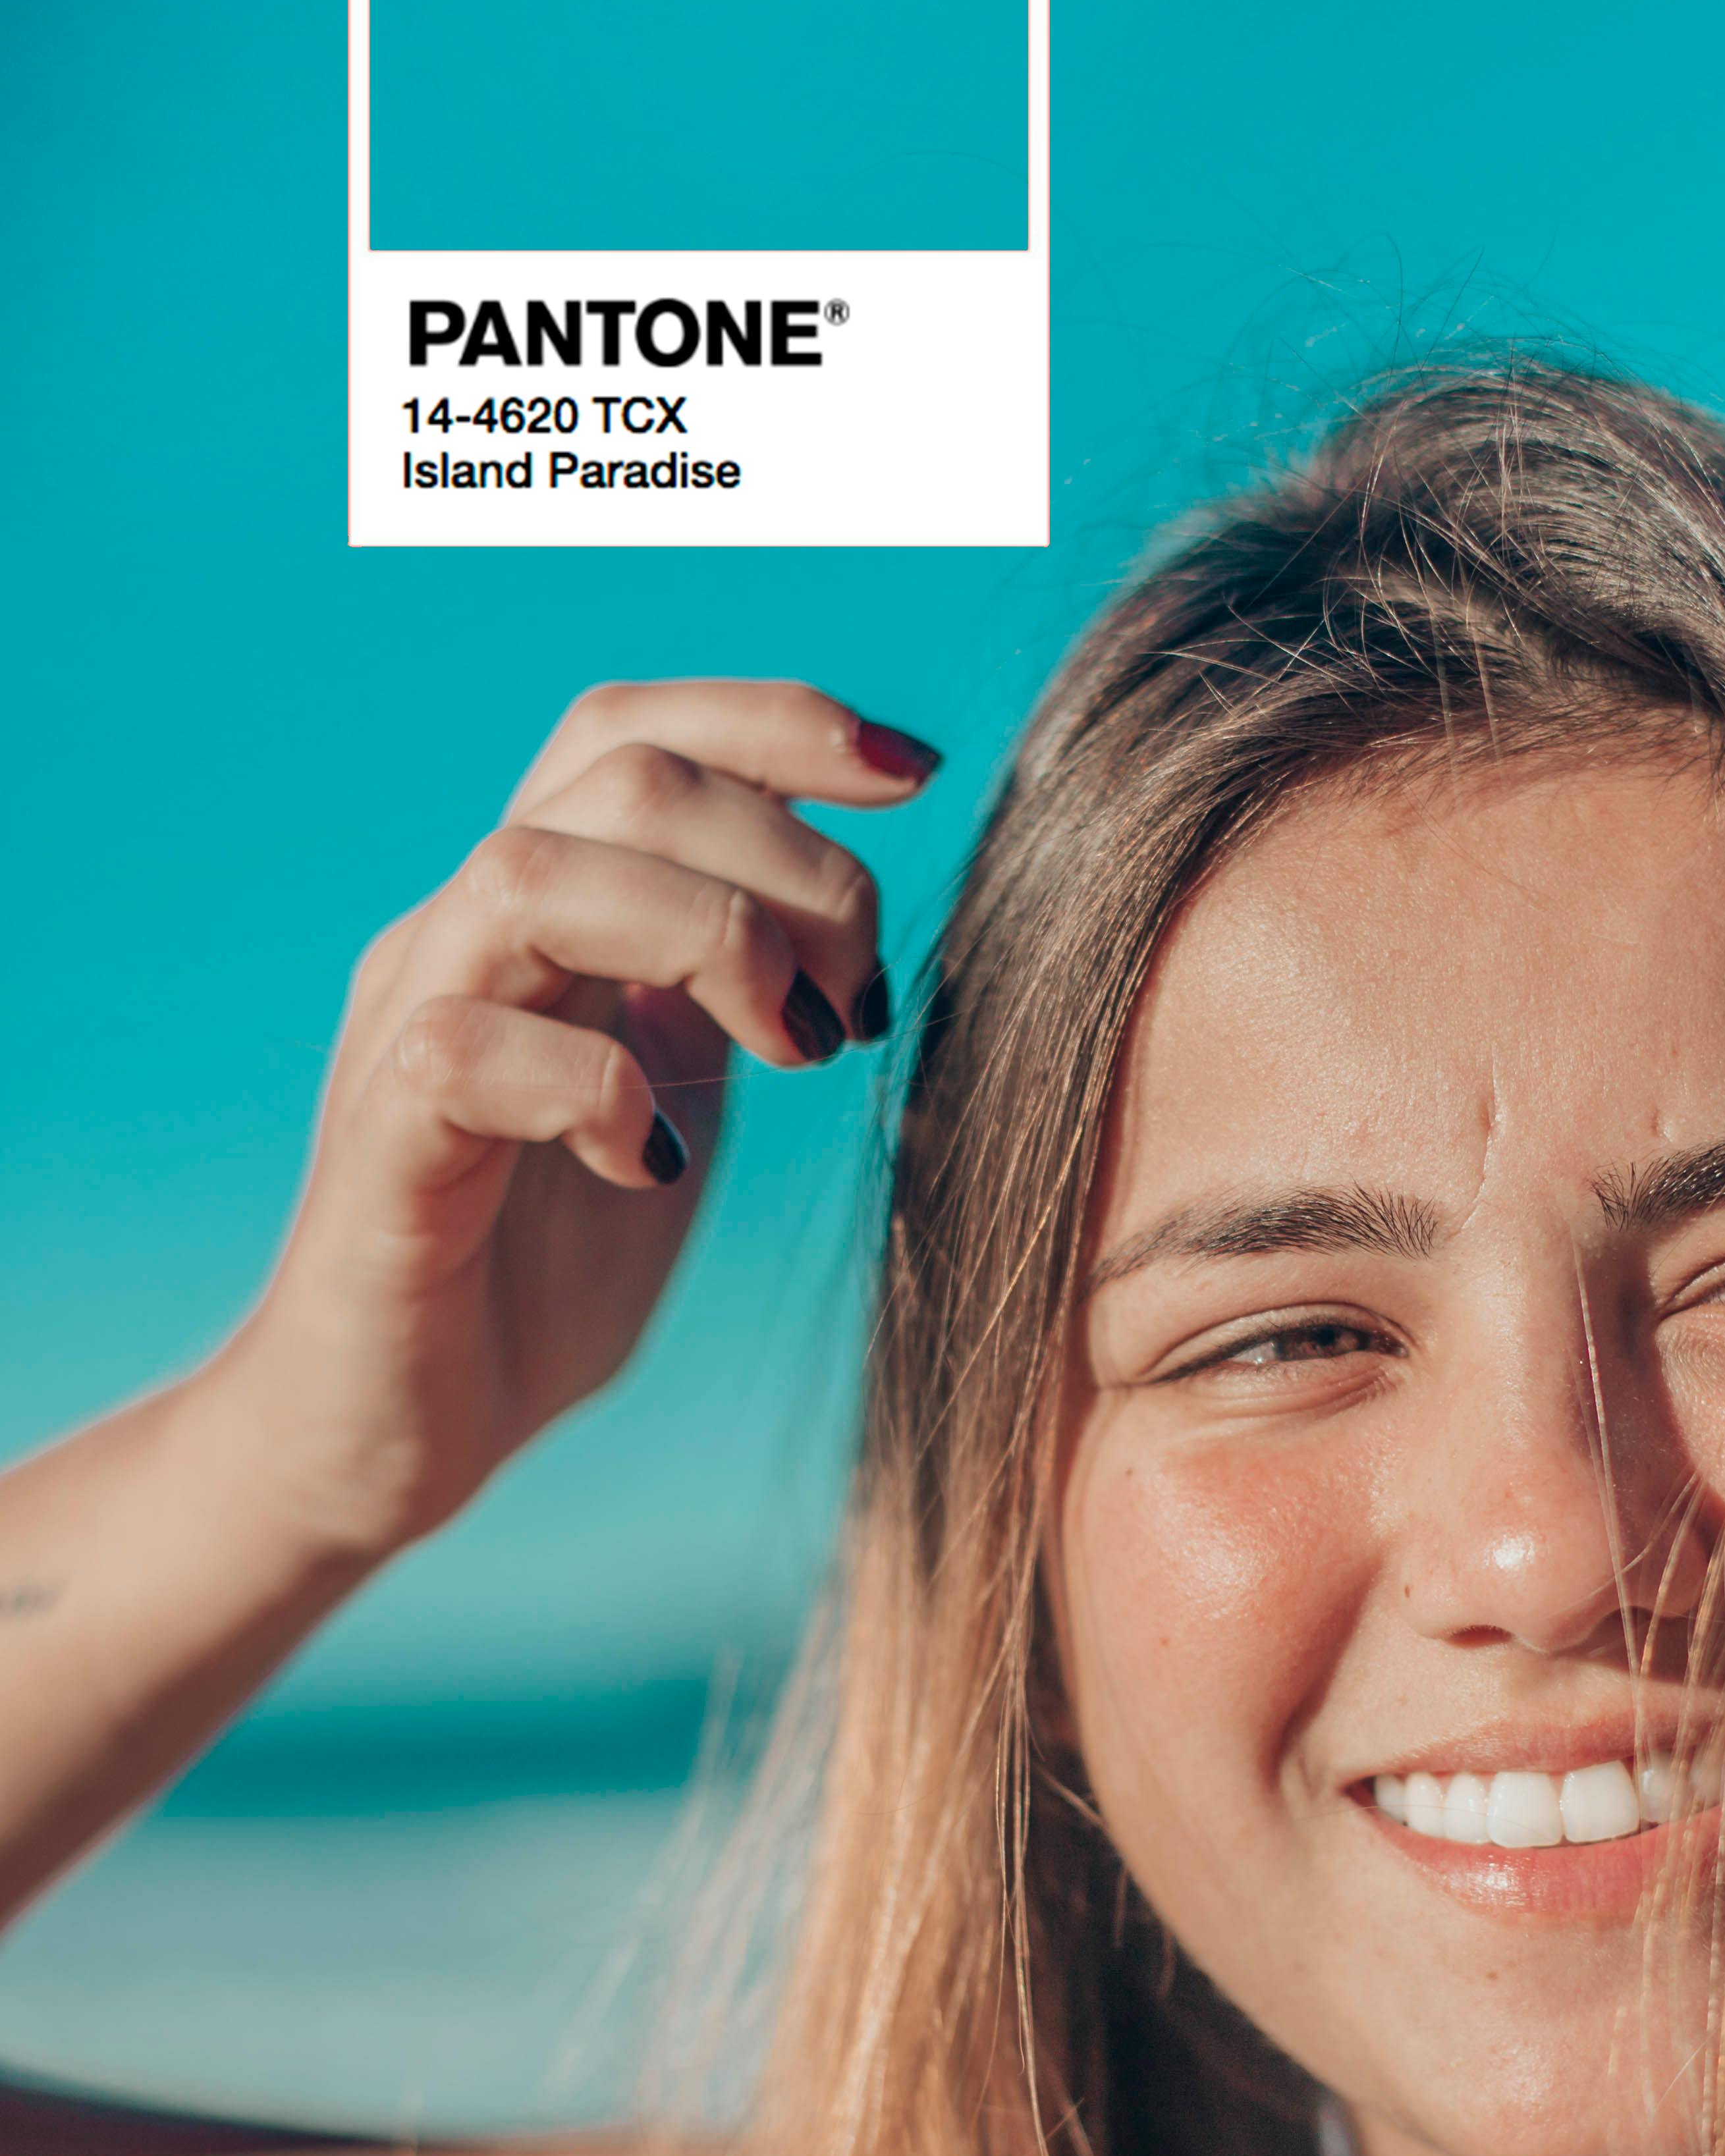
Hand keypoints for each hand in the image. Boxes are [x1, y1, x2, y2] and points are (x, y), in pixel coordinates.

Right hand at [200, 677, 938, 1559]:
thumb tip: (850, 914)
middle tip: (855, 1006)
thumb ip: (732, 1000)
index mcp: (543, 917)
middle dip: (790, 863)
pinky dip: (597, 1090)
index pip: (635, 733)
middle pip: (620, 776)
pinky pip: (468, 1046)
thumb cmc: (536, 1274)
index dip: (777, 721)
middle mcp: (464, 936)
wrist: (395, 1434)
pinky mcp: (381, 1141)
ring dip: (706, 938)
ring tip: (790, 1053)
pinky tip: (651, 1164)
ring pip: (536, 871)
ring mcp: (409, 1024)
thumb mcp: (677, 1103)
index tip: (912, 772)